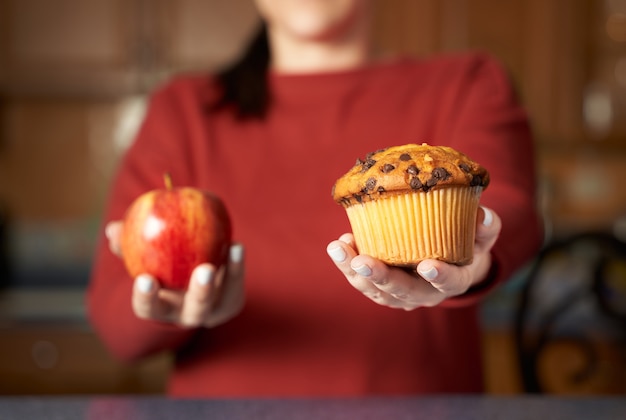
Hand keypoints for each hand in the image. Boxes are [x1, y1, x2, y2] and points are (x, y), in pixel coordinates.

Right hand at [105, 221, 244, 327]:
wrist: (192, 278)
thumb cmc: (159, 266)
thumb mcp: (144, 257)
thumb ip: (128, 244)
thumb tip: (113, 229)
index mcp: (160, 309)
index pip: (148, 309)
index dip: (146, 297)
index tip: (145, 278)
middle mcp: (186, 314)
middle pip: (194, 310)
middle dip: (200, 293)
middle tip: (204, 270)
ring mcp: (212, 311)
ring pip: (222, 299)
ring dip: (230, 275)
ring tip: (231, 249)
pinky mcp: (231, 302)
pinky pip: (236, 283)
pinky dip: (237, 265)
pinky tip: (236, 246)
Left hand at [326, 206, 500, 309]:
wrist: (451, 263)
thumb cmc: (467, 245)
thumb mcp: (483, 236)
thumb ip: (486, 227)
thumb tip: (483, 215)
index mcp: (454, 281)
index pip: (450, 283)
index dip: (440, 276)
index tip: (428, 265)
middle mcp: (426, 294)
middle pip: (402, 292)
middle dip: (381, 277)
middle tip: (362, 262)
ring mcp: (402, 296)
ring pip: (376, 291)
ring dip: (354, 273)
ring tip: (338, 249)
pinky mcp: (384, 290)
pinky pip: (364, 284)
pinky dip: (348, 268)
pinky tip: (340, 247)